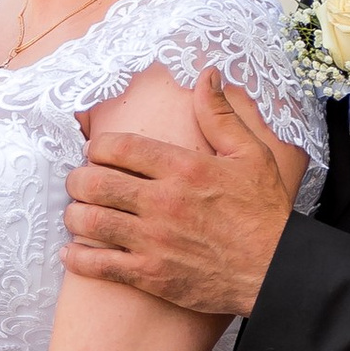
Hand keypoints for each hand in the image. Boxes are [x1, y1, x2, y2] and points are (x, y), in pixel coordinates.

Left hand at [63, 71, 299, 317]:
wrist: (277, 271)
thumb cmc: (265, 213)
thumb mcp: (251, 154)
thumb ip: (220, 115)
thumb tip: (207, 75)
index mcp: (183, 168)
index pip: (119, 147)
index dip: (97, 147)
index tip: (96, 153)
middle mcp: (162, 202)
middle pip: (95, 182)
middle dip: (77, 180)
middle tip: (79, 182)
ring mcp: (154, 241)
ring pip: (91, 222)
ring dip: (74, 215)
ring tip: (77, 213)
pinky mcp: (152, 275)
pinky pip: (100, 266)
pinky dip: (78, 258)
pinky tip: (72, 252)